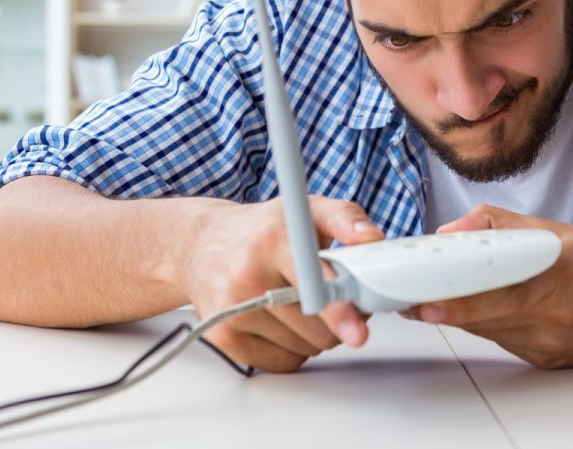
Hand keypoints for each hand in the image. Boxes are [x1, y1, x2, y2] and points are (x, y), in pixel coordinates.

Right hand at [179, 195, 383, 372]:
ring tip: (297, 302)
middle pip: (317, 327)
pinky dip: (292, 348)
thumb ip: (345, 218)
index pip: (311, 282)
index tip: (356, 330)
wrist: (201, 245)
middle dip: (336, 319)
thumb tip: (371, 239)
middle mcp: (247, 277)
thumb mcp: (305, 209)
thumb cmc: (261, 230)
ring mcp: (232, 311)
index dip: (337, 308)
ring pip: (305, 347)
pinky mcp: (223, 337)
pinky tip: (280, 320)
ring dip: (314, 333)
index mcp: (272, 241)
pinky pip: (283, 362)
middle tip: (328, 294)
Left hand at [405, 205, 572, 368]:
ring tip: (430, 299)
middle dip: (443, 307)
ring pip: (488, 330)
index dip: (455, 295)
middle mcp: (555, 314)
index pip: (495, 288)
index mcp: (557, 273)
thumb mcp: (558, 229)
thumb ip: (502, 225)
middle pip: (484, 315)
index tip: (423, 295)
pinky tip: (480, 309)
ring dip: (460, 315)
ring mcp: (551, 343)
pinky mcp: (549, 361)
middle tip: (408, 300)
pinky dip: (488, 324)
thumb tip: (454, 230)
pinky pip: (504, 341)